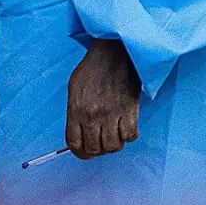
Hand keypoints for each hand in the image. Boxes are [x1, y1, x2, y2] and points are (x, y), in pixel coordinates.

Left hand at [65, 39, 140, 159]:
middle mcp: (92, 115)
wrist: (115, 51)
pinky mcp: (129, 108)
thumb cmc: (94, 67)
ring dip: (115, 145)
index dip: (81, 153)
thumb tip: (79, 133)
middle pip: (95, 149)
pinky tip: (128, 128)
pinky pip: (130, 135)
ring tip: (116, 136)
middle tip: (103, 144)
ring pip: (113, 146)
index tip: (87, 153)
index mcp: (76, 109)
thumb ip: (75, 112)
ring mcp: (111, 113)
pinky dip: (130, 136)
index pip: (75, 144)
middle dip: (99, 151)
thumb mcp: (75, 88)